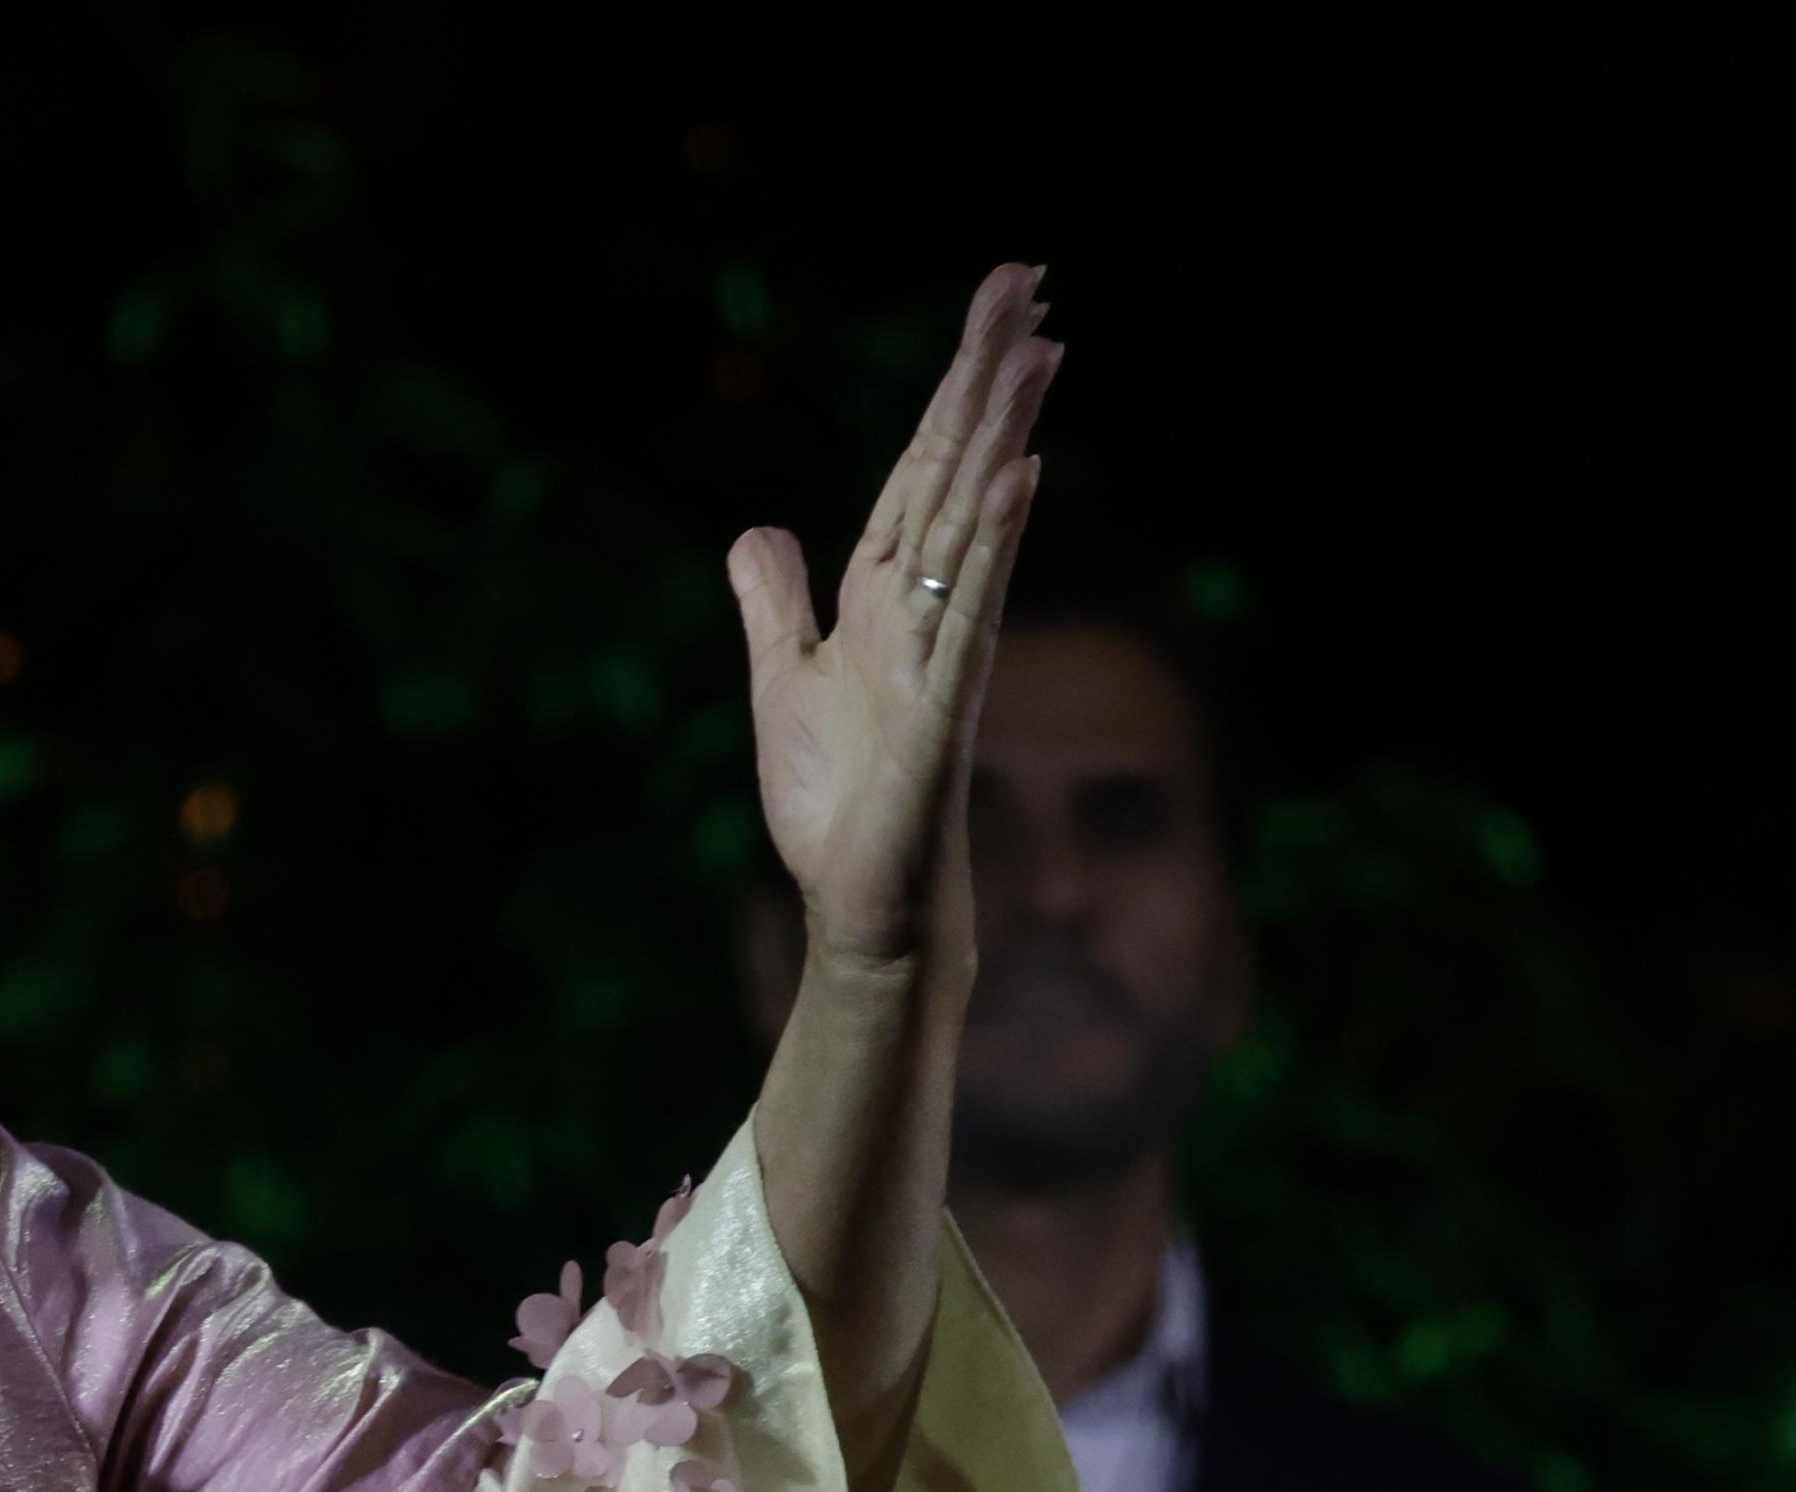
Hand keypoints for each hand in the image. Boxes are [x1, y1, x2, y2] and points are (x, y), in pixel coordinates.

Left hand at [733, 262, 1058, 970]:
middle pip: (954, 472)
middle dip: (984, 379)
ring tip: (1036, 350)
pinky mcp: (941, 713)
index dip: (950, 389)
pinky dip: (991, 546)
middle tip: (1026, 282)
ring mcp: (941, 655)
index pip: (919, 470)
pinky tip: (1017, 480)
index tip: (997, 305)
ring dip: (1001, 437)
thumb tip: (759, 531)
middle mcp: (922, 610)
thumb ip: (777, 605)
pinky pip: (971, 616)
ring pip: (973, 525)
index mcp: (882, 596)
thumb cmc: (836, 805)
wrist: (857, 905)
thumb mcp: (781, 682)